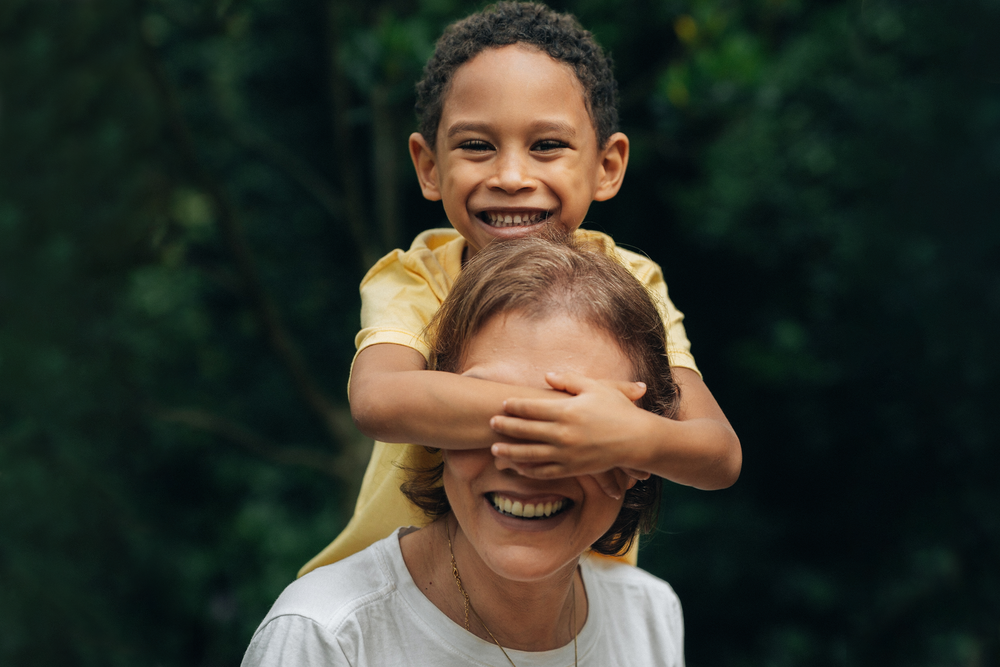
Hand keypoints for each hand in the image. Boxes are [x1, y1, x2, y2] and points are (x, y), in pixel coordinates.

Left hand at [489, 371, 651, 497]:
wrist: (638, 440)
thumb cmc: (617, 410)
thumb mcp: (596, 388)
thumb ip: (569, 381)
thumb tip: (546, 376)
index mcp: (567, 411)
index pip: (532, 408)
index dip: (515, 406)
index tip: (503, 404)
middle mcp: (564, 434)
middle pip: (526, 430)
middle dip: (506, 426)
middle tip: (490, 422)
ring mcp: (567, 454)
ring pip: (530, 454)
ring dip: (510, 451)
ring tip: (494, 448)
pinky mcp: (573, 469)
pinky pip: (545, 471)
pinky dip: (528, 470)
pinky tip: (517, 467)